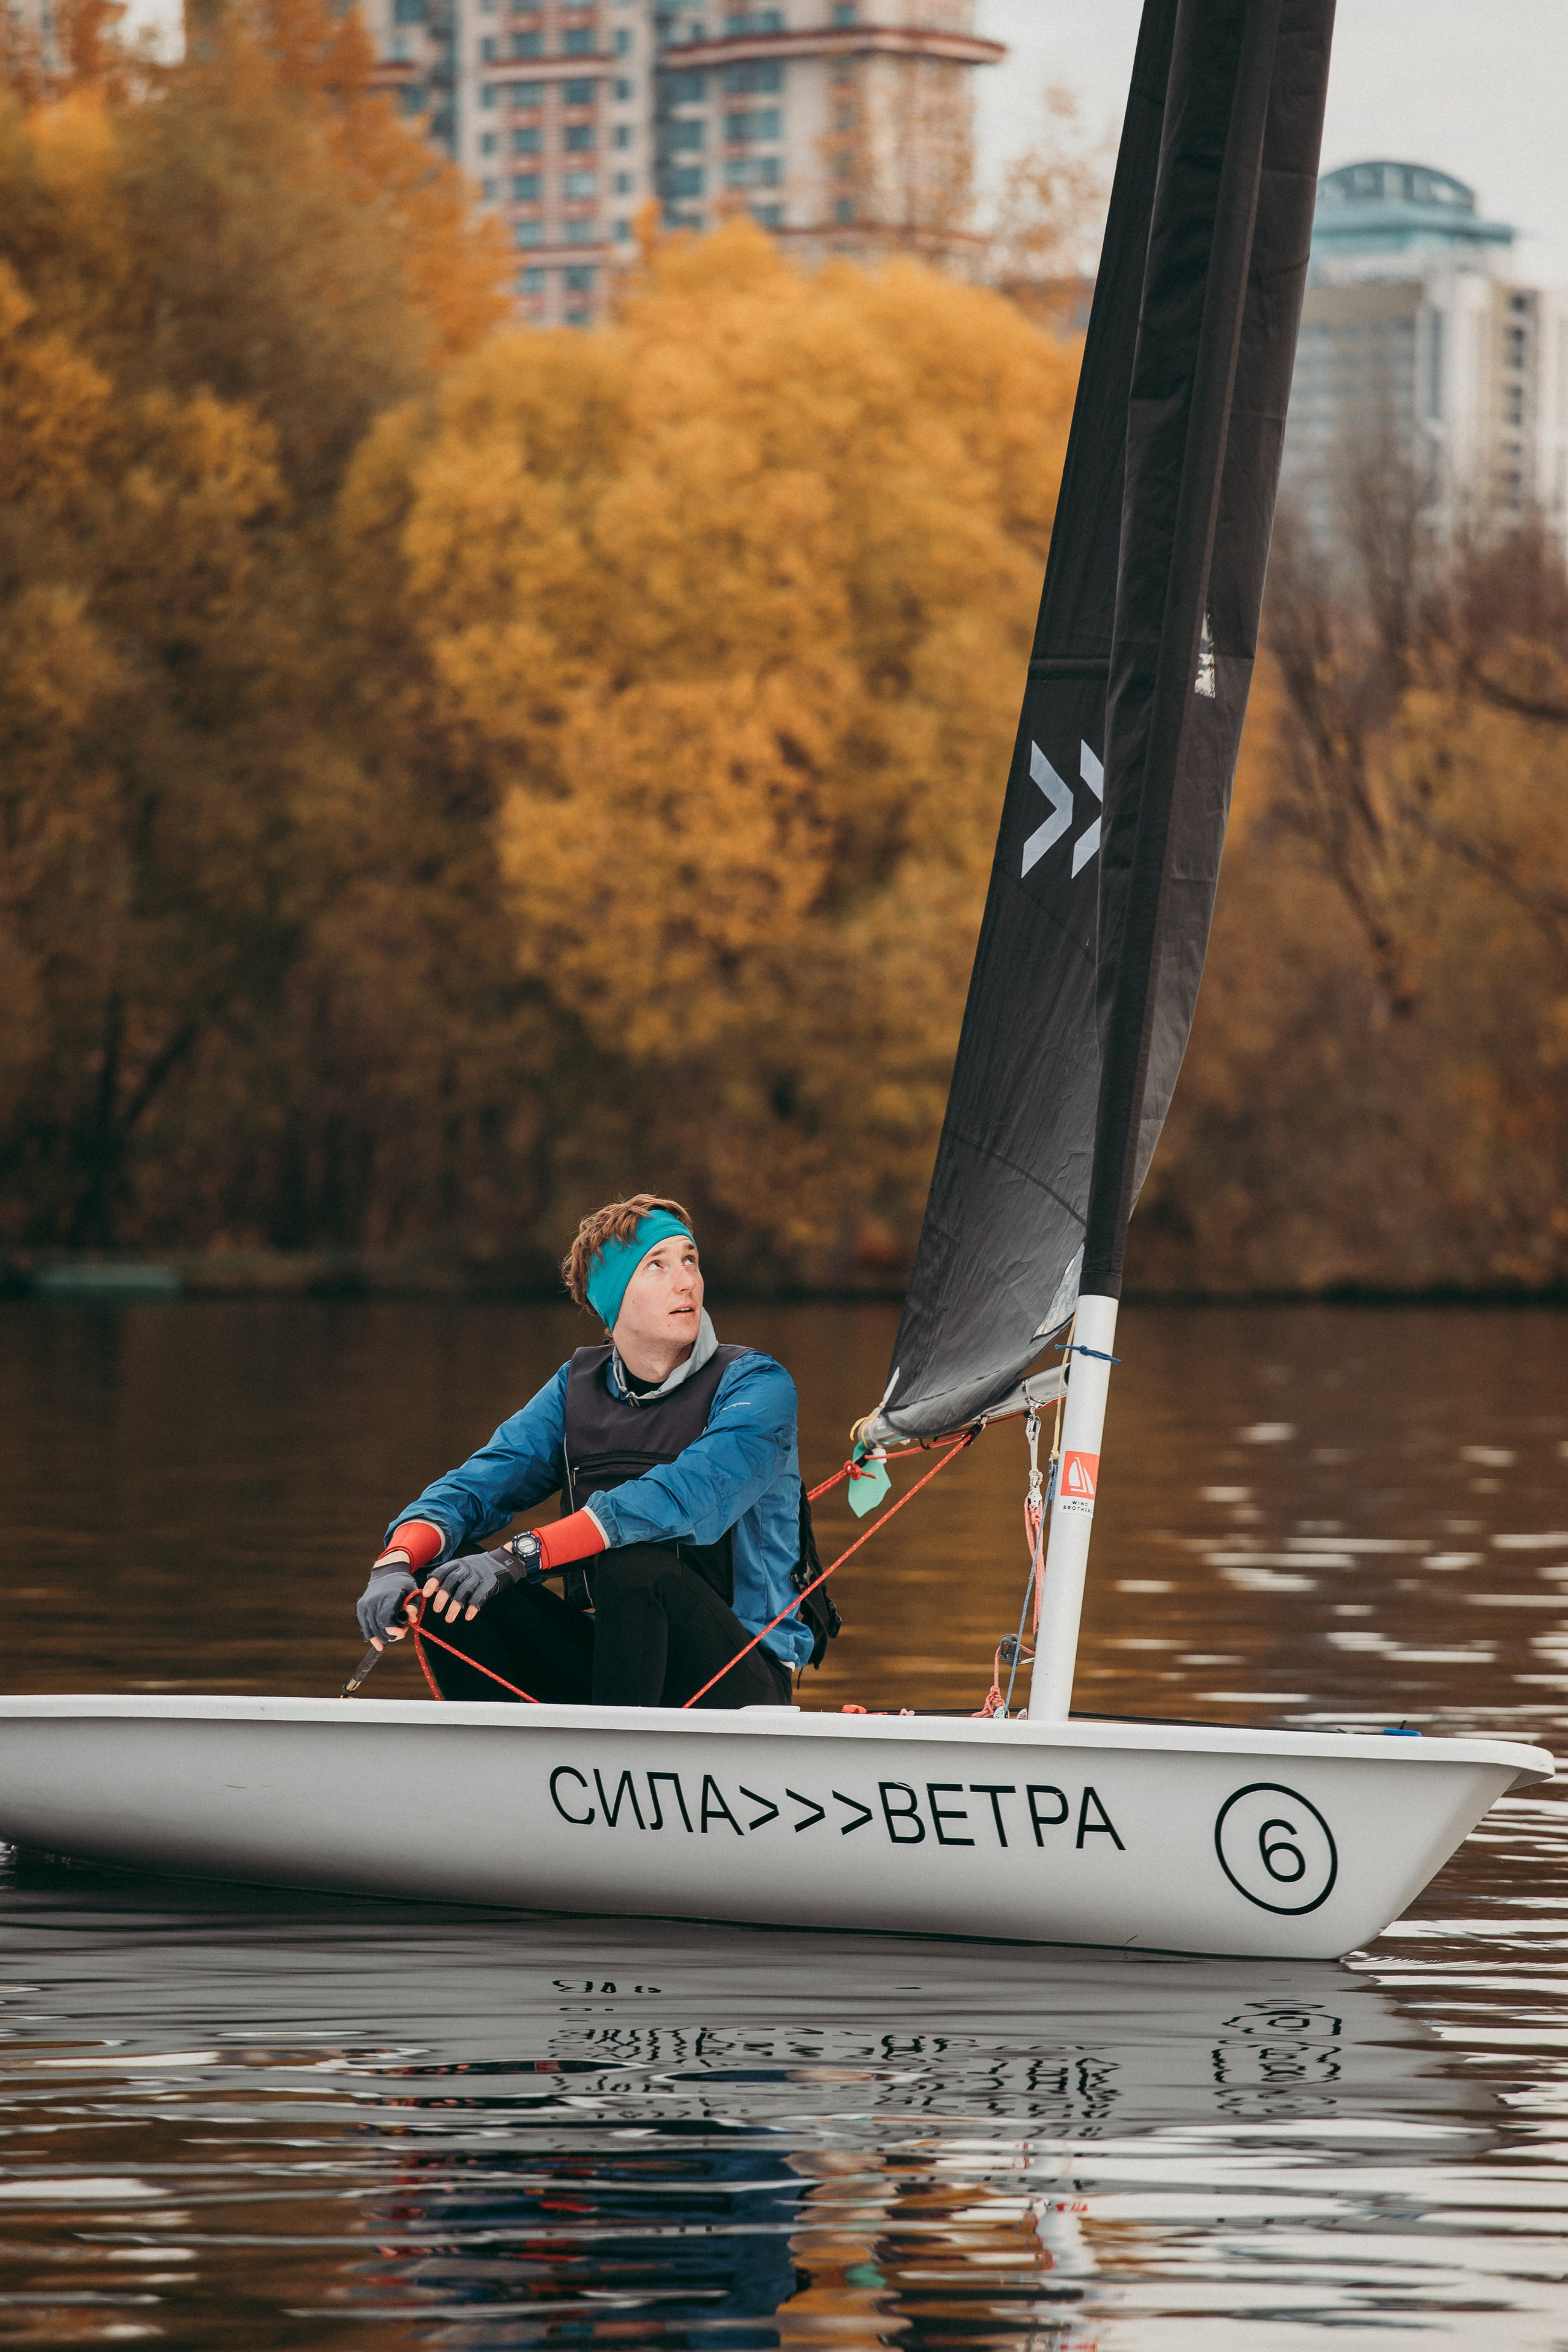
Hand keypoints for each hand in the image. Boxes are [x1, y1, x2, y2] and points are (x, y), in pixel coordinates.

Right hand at [357, 1564, 416, 1647]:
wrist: (386, 1571)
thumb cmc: (403, 1583)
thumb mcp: (413, 1591)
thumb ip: (413, 1606)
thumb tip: (412, 1620)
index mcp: (387, 1596)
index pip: (386, 1620)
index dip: (394, 1631)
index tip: (403, 1633)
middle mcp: (373, 1600)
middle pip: (378, 1627)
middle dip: (391, 1635)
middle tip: (402, 1632)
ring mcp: (365, 1604)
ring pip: (370, 1629)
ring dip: (382, 1637)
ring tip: (394, 1634)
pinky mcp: (360, 1607)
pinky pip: (364, 1626)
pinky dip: (371, 1636)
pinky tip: (378, 1643)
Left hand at [424, 1532, 543, 1623]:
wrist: (505, 1560)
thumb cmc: (480, 1567)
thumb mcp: (464, 1565)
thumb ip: (450, 1575)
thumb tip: (431, 1591)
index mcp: (459, 1564)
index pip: (443, 1571)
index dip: (433, 1582)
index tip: (426, 1594)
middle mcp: (468, 1568)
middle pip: (452, 1581)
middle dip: (443, 1596)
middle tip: (437, 1610)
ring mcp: (479, 1575)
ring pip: (465, 1590)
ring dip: (456, 1606)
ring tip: (449, 1618)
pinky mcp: (490, 1583)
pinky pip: (480, 1596)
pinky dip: (473, 1606)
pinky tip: (469, 1616)